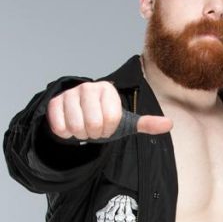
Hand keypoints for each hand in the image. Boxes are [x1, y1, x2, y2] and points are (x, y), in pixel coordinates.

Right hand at [46, 81, 172, 140]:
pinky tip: (70, 126)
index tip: (107, 126)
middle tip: (94, 129)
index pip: (112, 119)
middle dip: (95, 133)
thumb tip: (169, 124)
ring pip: (77, 127)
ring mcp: (69, 94)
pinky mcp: (53, 103)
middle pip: (94, 124)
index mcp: (107, 89)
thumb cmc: (104, 119)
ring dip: (81, 135)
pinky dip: (66, 134)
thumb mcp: (126, 122)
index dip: (109, 129)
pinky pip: (61, 128)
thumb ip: (147, 124)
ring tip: (83, 127)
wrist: (78, 116)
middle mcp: (88, 87)